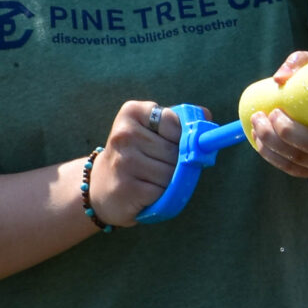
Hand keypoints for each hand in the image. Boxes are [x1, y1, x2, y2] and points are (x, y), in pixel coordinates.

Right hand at [86, 100, 180, 227]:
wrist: (100, 188)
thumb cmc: (135, 155)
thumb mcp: (150, 131)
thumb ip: (179, 121)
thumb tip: (207, 116)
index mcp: (132, 112)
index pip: (175, 121)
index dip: (180, 137)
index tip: (169, 144)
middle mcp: (124, 134)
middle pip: (176, 151)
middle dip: (176, 163)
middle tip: (157, 166)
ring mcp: (124, 161)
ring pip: (172, 173)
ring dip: (170, 181)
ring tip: (151, 179)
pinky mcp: (127, 187)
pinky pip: (163, 191)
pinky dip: (162, 195)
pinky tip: (146, 192)